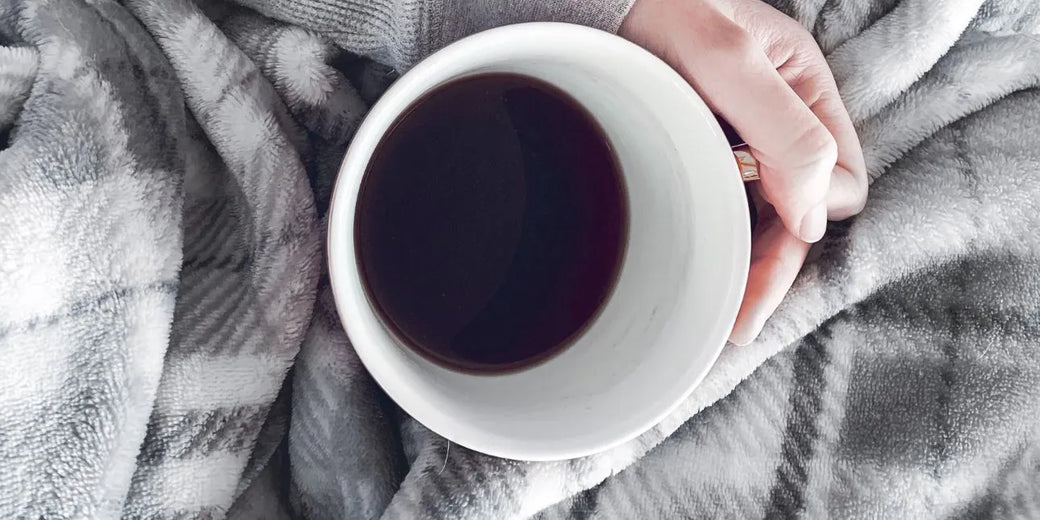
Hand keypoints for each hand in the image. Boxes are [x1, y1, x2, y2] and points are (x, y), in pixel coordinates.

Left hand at [619, 0, 867, 344]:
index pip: (839, 181)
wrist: (597, 5)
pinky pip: (723, 212)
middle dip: (771, 266)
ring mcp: (739, 143)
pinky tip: (694, 269)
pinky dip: (715, 243)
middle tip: (735, 321)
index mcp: (804, 93)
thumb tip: (815, 221)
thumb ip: (785, 130)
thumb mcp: (727, 60)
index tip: (768, 249)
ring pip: (761, 220)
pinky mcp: (701, 158)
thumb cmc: (661, 12)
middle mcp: (779, 123)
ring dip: (743, 261)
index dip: (805, 220)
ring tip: (712, 310)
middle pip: (797, 214)